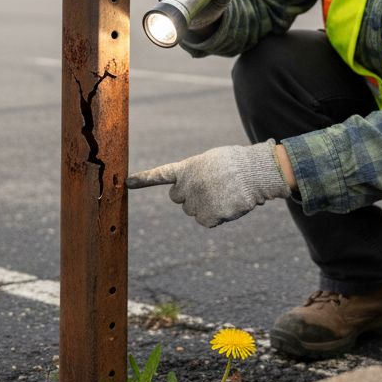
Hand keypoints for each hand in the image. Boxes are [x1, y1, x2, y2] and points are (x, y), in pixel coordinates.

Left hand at [126, 141, 290, 226]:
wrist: (254, 173)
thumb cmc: (238, 163)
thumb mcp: (212, 161)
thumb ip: (198, 174)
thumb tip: (200, 190)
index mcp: (187, 169)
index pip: (160, 175)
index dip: (144, 179)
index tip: (127, 182)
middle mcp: (186, 186)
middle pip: (179, 199)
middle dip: (190, 196)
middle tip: (211, 187)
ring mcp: (195, 202)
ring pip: (194, 211)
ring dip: (206, 206)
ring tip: (225, 193)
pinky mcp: (207, 217)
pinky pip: (207, 221)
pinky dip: (218, 216)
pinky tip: (229, 204)